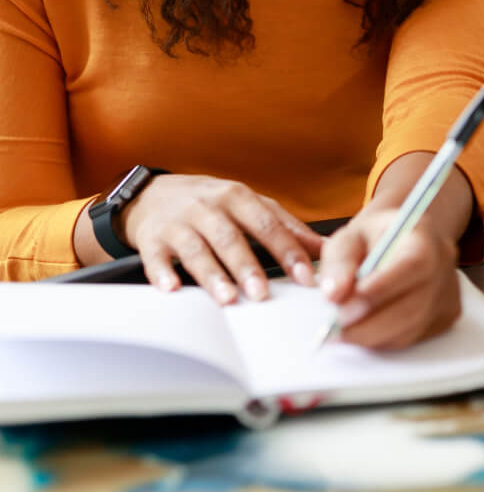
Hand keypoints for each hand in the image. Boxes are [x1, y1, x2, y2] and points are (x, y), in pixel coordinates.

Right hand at [118, 174, 325, 303]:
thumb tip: (323, 247)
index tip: (305, 276)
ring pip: (197, 249)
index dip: (287, 251)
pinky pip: (156, 257)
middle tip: (262, 293)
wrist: (153, 194)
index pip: (268, 224)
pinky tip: (171, 288)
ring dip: (212, 274)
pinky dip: (162, 273)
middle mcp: (209, 207)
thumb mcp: (249, 205)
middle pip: (231, 237)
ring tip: (227, 297)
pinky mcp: (152, 239)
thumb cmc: (210, 203)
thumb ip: (286, 226)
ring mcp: (179, 222)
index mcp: (238, 197)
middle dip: (247, 266)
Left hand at [318, 206, 460, 348]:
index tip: (343, 308)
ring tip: (341, 331)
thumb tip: (333, 295)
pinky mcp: (446, 317)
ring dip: (372, 336)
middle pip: (412, 307)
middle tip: (333, 329)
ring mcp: (448, 295)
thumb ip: (340, 261)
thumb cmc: (376, 235)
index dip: (380, 290)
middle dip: (368, 324)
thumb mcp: (351, 235)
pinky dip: (384, 340)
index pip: (411, 266)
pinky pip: (413, 338)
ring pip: (411, 329)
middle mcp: (444, 268)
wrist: (405, 238)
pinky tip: (365, 329)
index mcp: (425, 238)